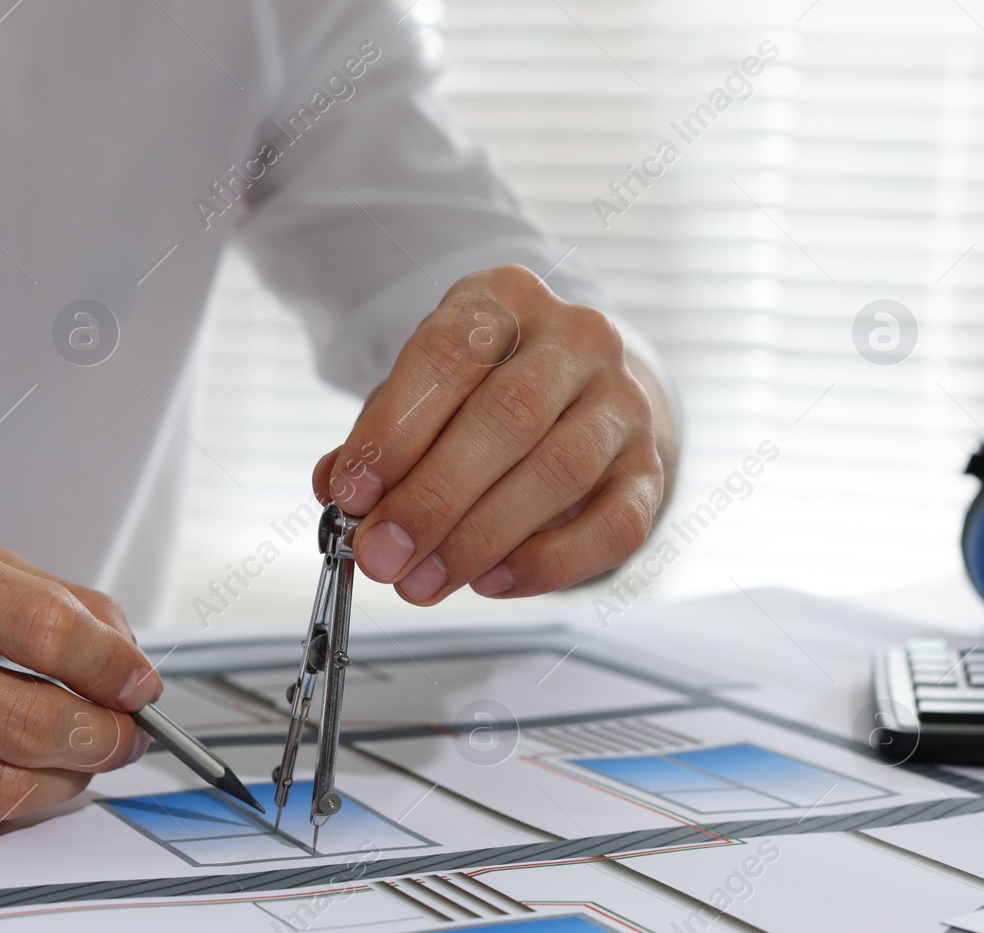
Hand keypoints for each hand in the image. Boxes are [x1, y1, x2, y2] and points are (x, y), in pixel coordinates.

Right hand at [0, 531, 158, 833]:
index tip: (142, 684)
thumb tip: (129, 661)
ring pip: (5, 788)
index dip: (113, 667)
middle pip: (32, 721)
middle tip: (128, 734)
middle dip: (105, 737)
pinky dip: (12, 803)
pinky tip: (17, 774)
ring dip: (69, 781)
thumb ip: (51, 599)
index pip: (44, 630)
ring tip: (81, 758)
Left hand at [312, 265, 673, 603]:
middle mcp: (576, 338)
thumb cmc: (480, 393)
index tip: (350, 494)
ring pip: (560, 471)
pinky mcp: (649, 468)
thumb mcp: (419, 393)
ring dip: (480, 538)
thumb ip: (375, 437)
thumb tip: (334, 489)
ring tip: (422, 581)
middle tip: (382, 554)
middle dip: (433, 497)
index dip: (395, 429)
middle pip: (509, 416)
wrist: (576, 396)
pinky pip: (611, 526)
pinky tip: (489, 582)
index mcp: (505, 298)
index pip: (449, 353)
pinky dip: (546, 564)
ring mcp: (623, 401)